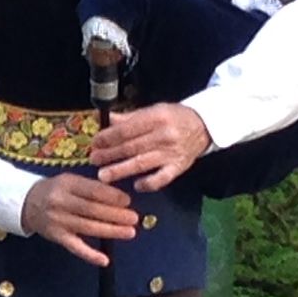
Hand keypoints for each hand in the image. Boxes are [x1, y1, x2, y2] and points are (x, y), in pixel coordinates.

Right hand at [19, 171, 142, 266]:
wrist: (27, 203)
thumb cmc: (56, 191)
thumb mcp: (70, 181)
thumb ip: (91, 187)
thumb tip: (120, 198)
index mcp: (66, 184)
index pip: (93, 191)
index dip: (112, 196)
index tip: (128, 201)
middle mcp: (61, 202)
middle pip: (92, 210)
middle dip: (116, 215)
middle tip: (134, 218)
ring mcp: (58, 221)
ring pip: (88, 228)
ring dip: (111, 231)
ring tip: (130, 232)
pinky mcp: (56, 237)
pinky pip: (75, 247)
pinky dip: (90, 255)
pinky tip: (105, 260)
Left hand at [92, 99, 211, 190]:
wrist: (203, 126)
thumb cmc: (173, 117)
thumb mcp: (153, 110)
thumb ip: (130, 118)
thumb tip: (106, 119)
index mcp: (156, 118)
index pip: (127, 129)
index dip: (108, 137)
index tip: (95, 142)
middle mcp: (164, 135)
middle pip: (132, 147)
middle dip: (110, 154)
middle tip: (93, 160)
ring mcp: (172, 153)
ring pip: (142, 163)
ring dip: (121, 170)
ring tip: (103, 176)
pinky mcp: (178, 167)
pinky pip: (162, 178)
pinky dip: (149, 183)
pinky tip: (136, 186)